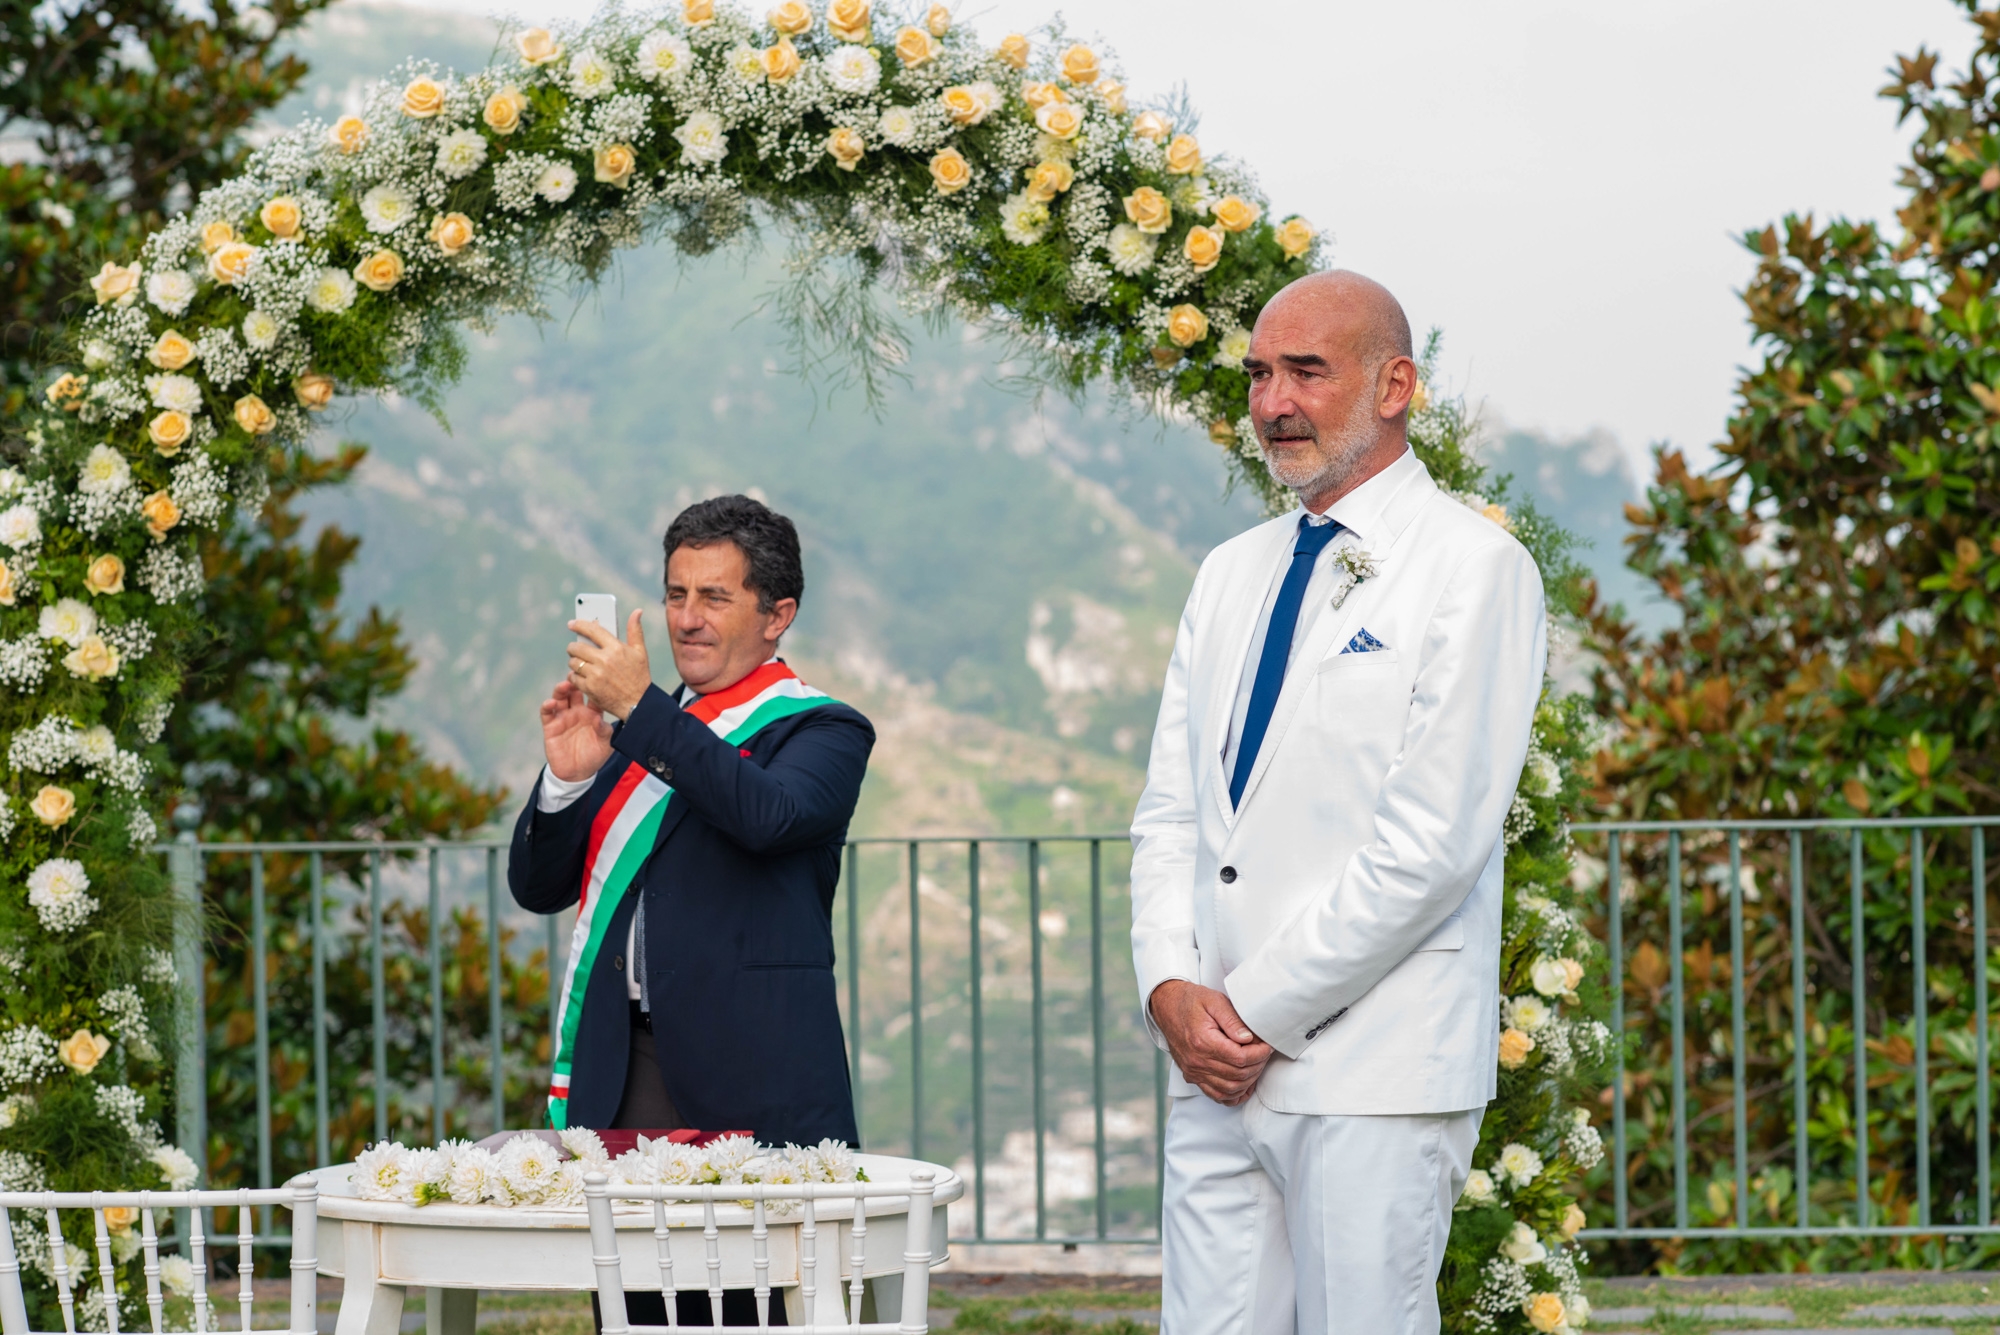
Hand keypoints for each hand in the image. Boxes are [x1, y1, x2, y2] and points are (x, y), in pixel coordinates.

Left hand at [567, 609, 652, 719]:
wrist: (638, 704)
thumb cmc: (639, 677)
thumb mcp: (640, 652)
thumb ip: (635, 630)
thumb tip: (637, 611)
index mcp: (616, 648)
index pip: (592, 630)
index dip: (579, 625)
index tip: (572, 624)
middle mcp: (605, 660)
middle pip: (577, 647)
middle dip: (574, 647)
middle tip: (575, 649)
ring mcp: (596, 674)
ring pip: (573, 662)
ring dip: (574, 662)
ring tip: (581, 664)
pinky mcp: (590, 688)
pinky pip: (573, 677)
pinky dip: (575, 677)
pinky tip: (582, 677)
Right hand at [1149, 980, 1272, 1105]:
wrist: (1167, 1006)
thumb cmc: (1191, 1001)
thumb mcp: (1214, 1001)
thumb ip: (1233, 1020)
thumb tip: (1249, 1039)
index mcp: (1203, 1041)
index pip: (1240, 1058)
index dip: (1259, 1054)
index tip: (1267, 1045)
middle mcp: (1197, 1061)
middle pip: (1237, 1075)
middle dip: (1258, 1066)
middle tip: (1264, 1053)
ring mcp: (1193, 1071)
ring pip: (1229, 1089)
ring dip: (1249, 1080)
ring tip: (1256, 1064)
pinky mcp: (1192, 1076)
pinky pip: (1216, 1095)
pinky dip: (1233, 1094)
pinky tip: (1244, 1084)